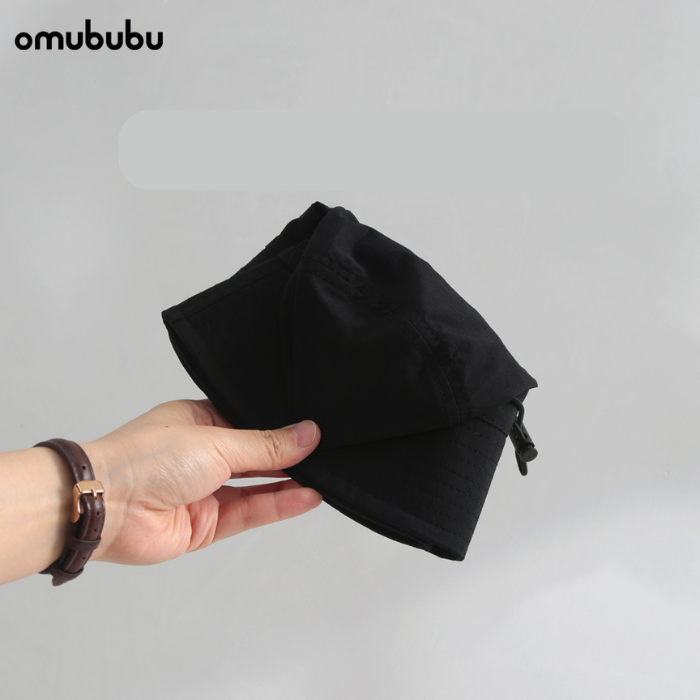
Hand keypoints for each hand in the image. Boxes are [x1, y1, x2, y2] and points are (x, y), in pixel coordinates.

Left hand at [82, 400, 321, 565]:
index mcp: (198, 422)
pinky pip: (249, 513)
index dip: (280, 425)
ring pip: (256, 487)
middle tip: (327, 451)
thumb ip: (265, 445)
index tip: (314, 426)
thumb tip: (308, 433)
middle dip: (288, 455)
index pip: (249, 422)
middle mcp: (201, 456)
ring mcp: (204, 491)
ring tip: (325, 475)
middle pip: (255, 456)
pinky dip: (278, 505)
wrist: (106, 506)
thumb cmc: (146, 457)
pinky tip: (307, 496)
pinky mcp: (205, 525)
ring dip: (289, 482)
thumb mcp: (216, 442)